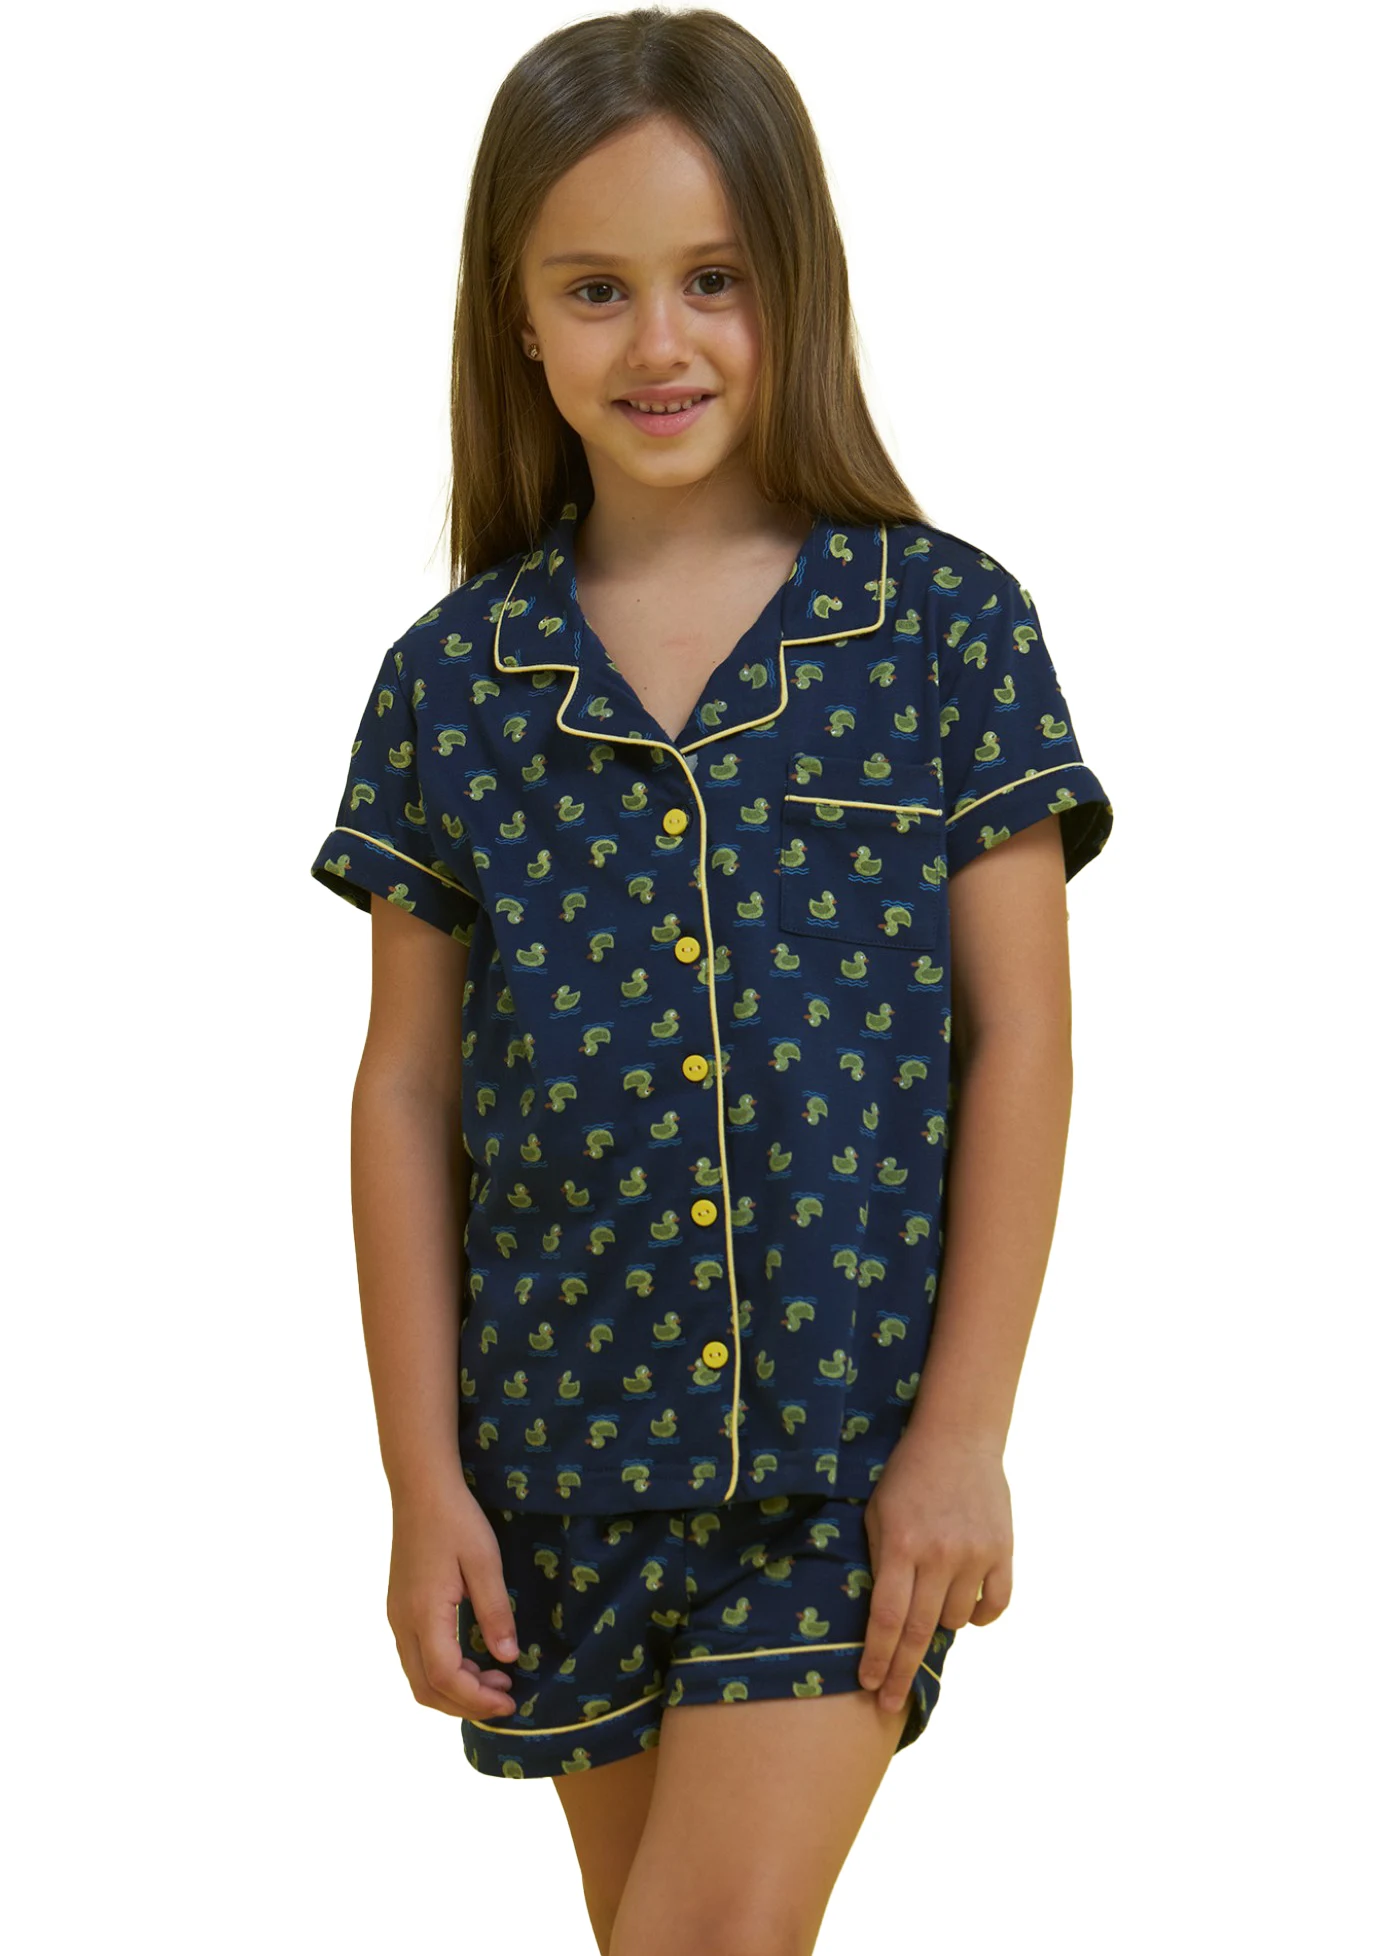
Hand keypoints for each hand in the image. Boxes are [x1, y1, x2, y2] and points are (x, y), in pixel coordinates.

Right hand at [386, 1476, 520, 1719]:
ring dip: (454, 1689)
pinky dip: (443, 1672)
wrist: (420, 1488)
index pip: (445, 1677)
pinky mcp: (399, 1609)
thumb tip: (507, 1658)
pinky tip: (471, 1659)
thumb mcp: (485, 1561)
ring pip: (418, 1676)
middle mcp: (402, 1623)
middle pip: (425, 1688)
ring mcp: (397, 1617)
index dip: (476, 1698)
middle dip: (465, 1703)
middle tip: (505, 1694)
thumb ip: (495, 1612)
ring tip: (494, 1678)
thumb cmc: (456, 1520)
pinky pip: (416, 1658)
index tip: (510, 1699)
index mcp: (423, 1613)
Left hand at [858, 1426, 1012, 1714]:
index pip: (888, 1618)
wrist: (958, 1436)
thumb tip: (884, 1620)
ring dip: (942, 1624)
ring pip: (957, 1619)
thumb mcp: (877, 1513)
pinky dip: (980, 1615)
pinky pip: (995, 1605)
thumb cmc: (906, 1475)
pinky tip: (967, 1607)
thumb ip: (880, 1563)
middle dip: (900, 1672)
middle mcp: (938, 1554)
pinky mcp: (1003, 1550)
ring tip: (933, 1603)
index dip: (877, 1657)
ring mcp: (974, 1553)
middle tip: (888, 1704)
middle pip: (919, 1631)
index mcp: (900, 1543)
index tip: (867, 1685)